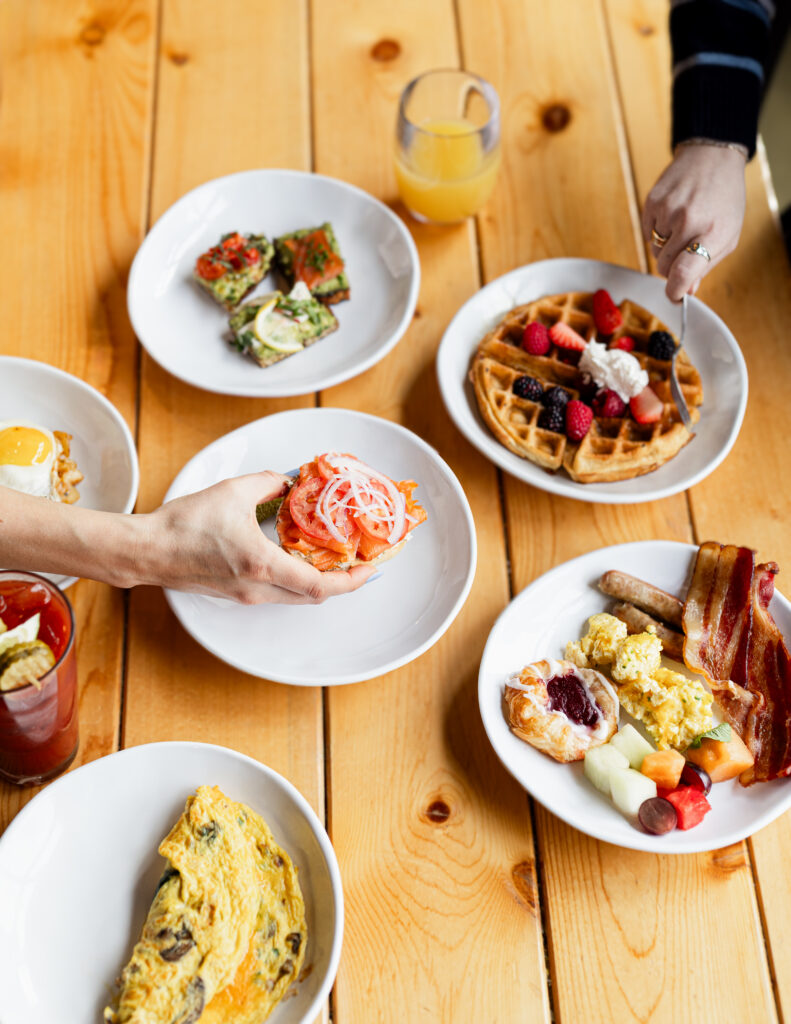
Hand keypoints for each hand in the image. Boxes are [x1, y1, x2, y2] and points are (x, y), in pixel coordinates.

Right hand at [138, 471, 375, 603]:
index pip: (319, 585)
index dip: (351, 581)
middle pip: (313, 596)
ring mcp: (247, 595)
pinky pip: (278, 592)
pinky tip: (299, 558)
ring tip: (335, 559)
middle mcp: (258, 588)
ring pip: (296, 596)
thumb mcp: (233, 491)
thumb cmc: (182, 525)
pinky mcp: (236, 594)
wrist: (146, 551)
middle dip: (343, 582)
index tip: (370, 568)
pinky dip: (297, 579)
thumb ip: (268, 482)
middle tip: (359, 563)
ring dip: (320, 582)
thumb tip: (287, 480)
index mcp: (262, 565)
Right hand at [642, 143, 746, 301]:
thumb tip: (686, 290)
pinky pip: (646, 234)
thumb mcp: (728, 233)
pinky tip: (672, 215)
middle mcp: (689, 220)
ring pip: (655, 251)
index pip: (683, 272)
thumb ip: (707, 264)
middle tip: (685, 250)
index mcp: (713, 231)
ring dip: (665, 247)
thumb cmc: (723, 197)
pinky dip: (657, 231)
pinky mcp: (652, 202)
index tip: (674, 295)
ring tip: (682, 225)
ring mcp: (668, 210)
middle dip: (672, 266)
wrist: (712, 157)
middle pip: (665, 266)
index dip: (674, 290)